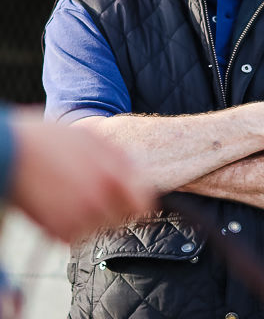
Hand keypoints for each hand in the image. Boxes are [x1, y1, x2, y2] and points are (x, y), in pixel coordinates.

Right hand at [8, 108, 154, 241]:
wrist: (8, 152)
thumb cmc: (50, 140)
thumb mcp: (92, 139)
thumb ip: (120, 158)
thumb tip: (138, 173)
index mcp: (112, 178)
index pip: (142, 205)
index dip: (140, 202)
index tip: (134, 200)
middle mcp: (98, 202)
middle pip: (121, 219)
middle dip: (115, 208)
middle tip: (96, 192)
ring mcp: (77, 219)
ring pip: (99, 227)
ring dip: (92, 216)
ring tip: (73, 193)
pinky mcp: (57, 231)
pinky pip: (76, 234)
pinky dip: (71, 223)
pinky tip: (58, 202)